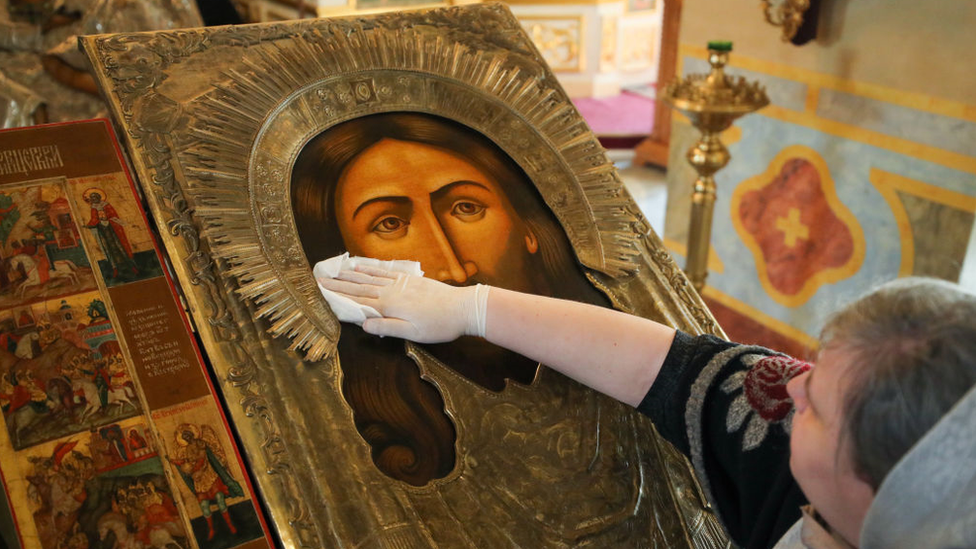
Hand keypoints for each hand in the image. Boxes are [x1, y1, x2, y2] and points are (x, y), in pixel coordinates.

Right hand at [317, 266, 488, 342]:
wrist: (463, 307)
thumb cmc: (438, 325)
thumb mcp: (412, 333)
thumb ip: (387, 327)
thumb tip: (363, 324)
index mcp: (389, 304)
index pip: (357, 299)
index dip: (338, 294)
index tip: (321, 288)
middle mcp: (391, 290)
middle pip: (359, 286)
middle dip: (339, 282)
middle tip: (320, 278)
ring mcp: (400, 282)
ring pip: (370, 277)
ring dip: (351, 274)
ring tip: (336, 270)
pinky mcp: (409, 279)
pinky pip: (383, 272)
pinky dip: (369, 269)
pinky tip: (362, 266)